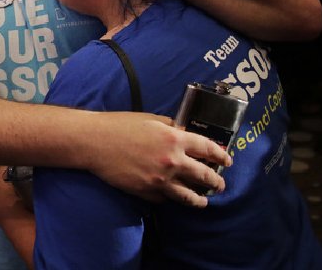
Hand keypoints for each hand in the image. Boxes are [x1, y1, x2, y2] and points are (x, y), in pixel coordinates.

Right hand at [86, 112, 230, 207]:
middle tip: (220, 184)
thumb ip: (171, 127)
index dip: (221, 155)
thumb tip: (185, 134)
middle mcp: (172, 162)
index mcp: (174, 139)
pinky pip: (165, 199)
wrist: (94, 142)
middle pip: (204, 176)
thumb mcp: (150, 119)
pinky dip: (170, 198)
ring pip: (189, 196)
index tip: (227, 160)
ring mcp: (160, 180)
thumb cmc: (119, 126)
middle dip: (216, 181)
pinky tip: (172, 197)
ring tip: (203, 201)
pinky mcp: (146, 192)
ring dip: (199, 199)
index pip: (208, 149)